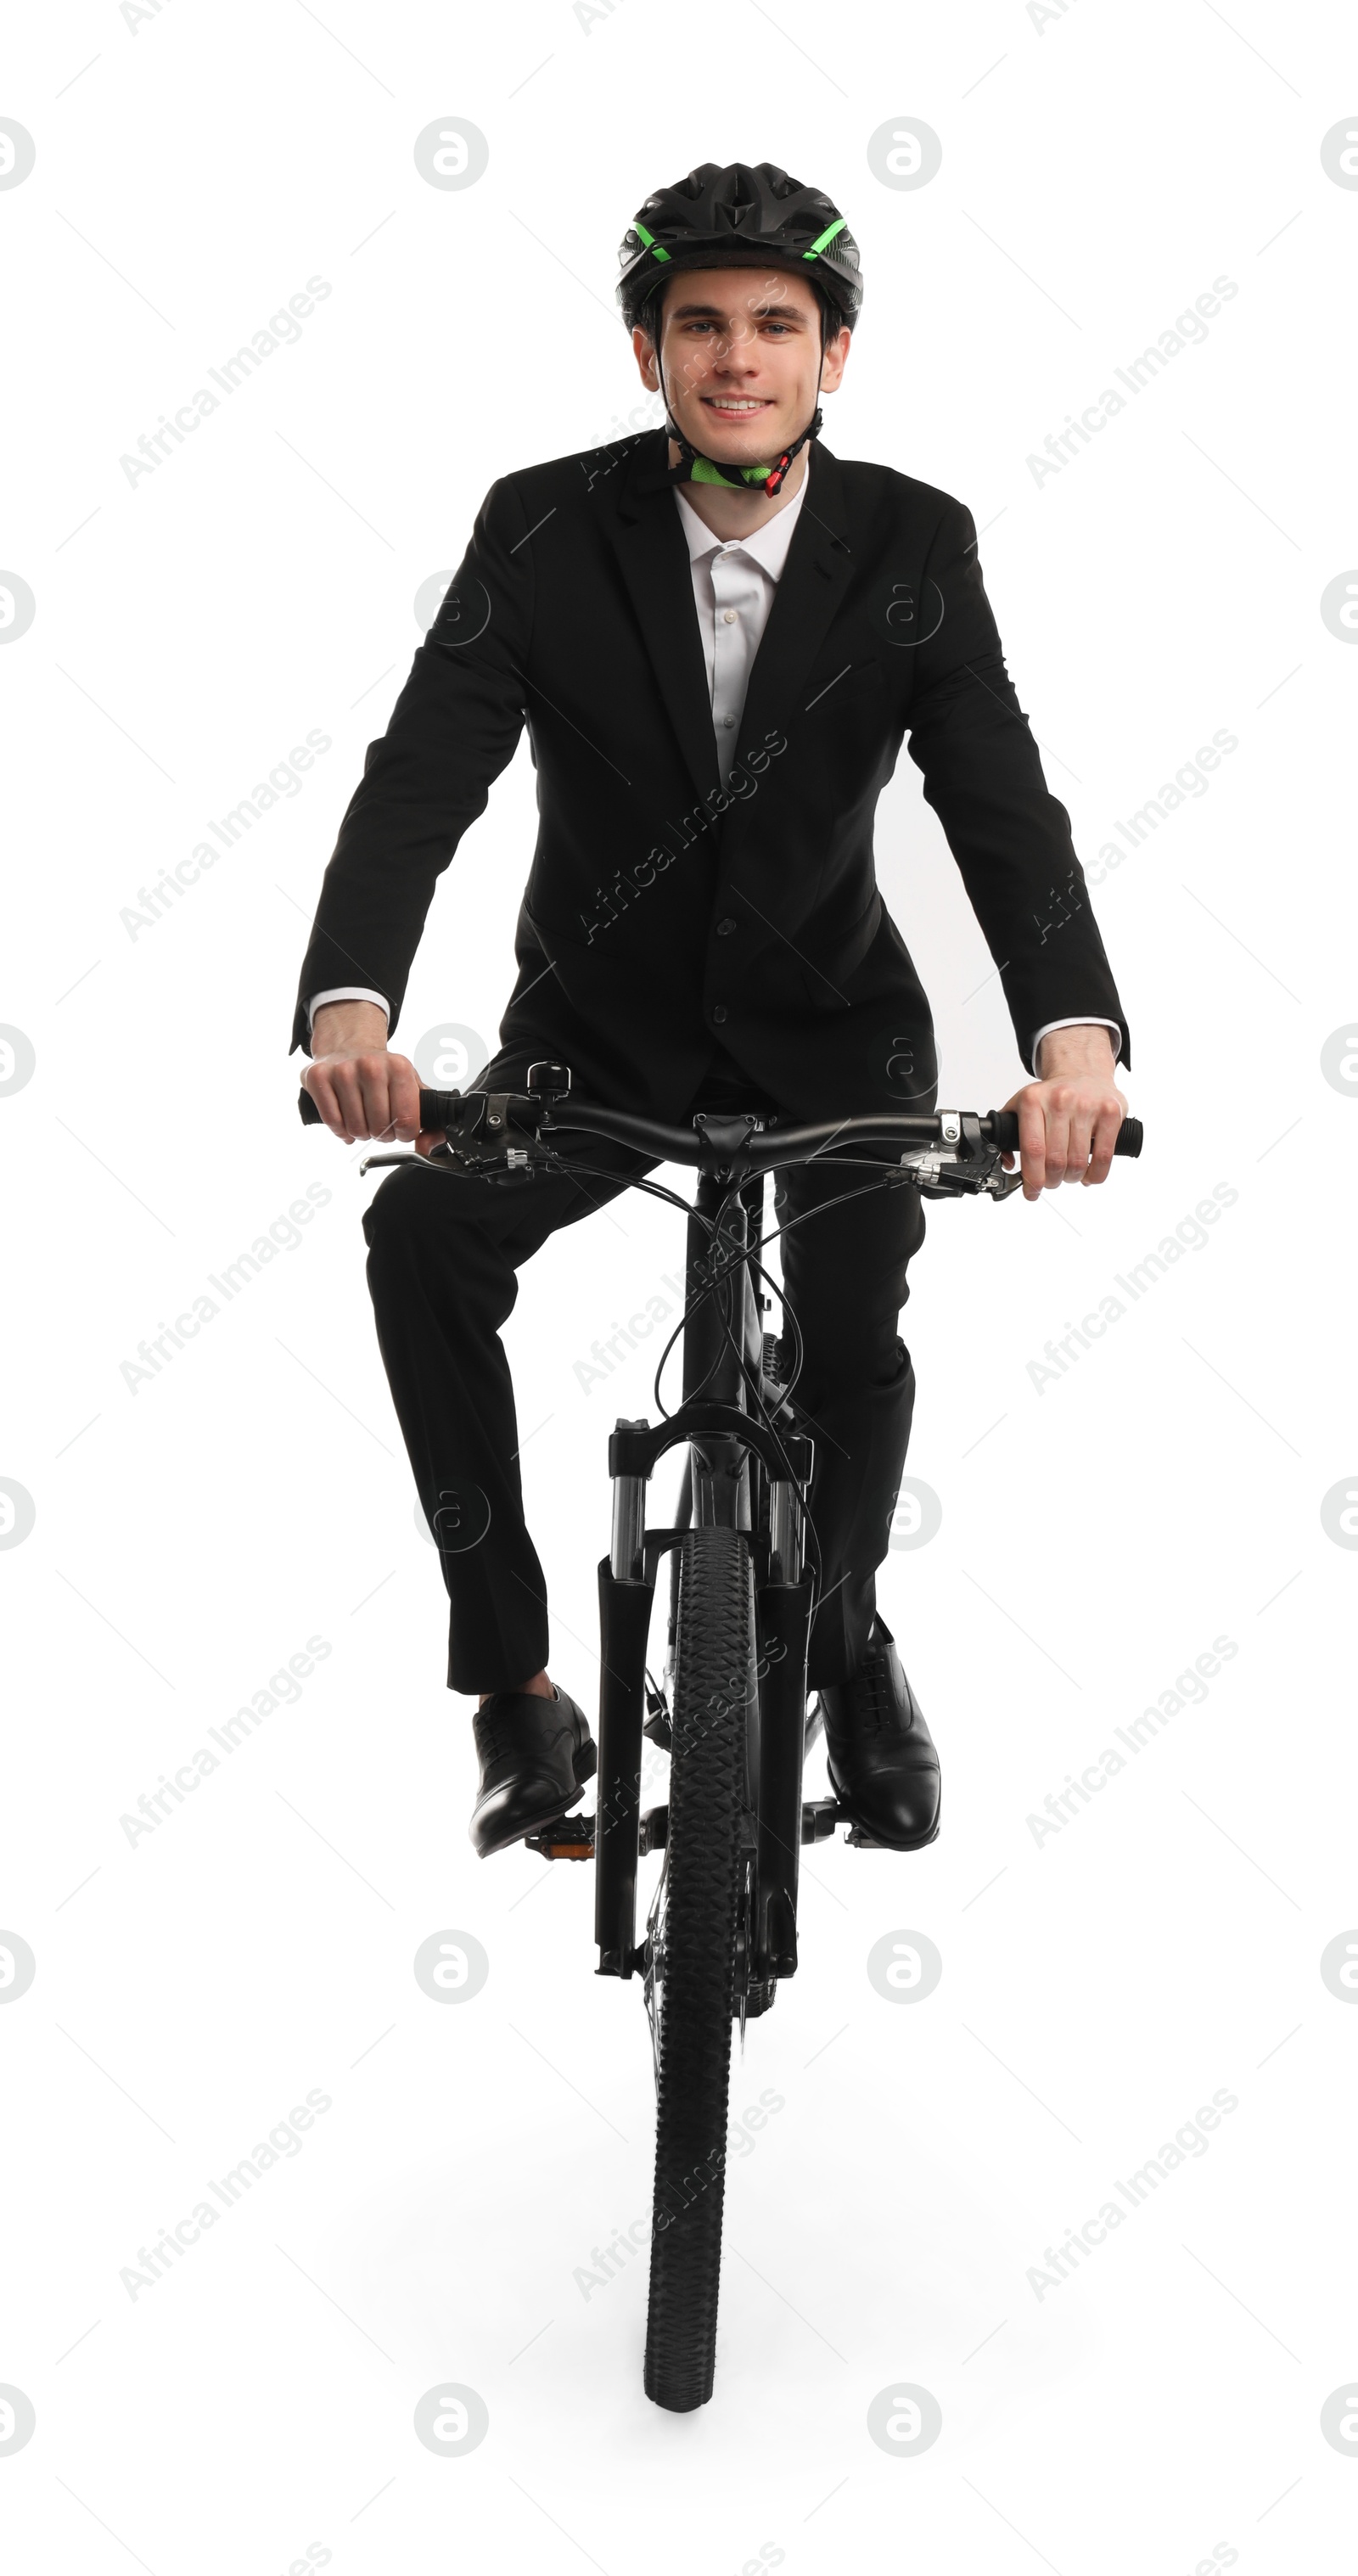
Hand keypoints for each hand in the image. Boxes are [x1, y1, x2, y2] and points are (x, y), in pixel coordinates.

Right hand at [302, 1001, 438, 1152]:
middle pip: (380, 1127)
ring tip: (362, 1120)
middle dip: (381, 1134)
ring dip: (360, 1133)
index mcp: (399, 1068)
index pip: (407, 1121)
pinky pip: (333, 1122)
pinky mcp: (318, 1077)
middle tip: (379, 1124)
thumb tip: (428, 1146)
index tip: (400, 1129)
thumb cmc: (381, 1072)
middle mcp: (371, 1066)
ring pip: (355, 1128)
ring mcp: (343, 1071)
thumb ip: (427, 1116)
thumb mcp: (410, 1084)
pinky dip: (340, 1131)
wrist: (347, 1046)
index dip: (404, 1134)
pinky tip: (345, 1122)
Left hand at [1002, 1026, 1126, 1199]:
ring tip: (1068, 1176)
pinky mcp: (1111, 1113)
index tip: (1031, 1192)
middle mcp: (1060, 1100)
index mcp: (1033, 1100)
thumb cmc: (1052, 1096)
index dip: (1032, 1178)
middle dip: (1051, 1180)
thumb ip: (1006, 1133)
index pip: (1033, 1149)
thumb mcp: (1022, 1105)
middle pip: (1055, 1160)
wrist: (1083, 1071)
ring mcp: (1087, 1106)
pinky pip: (1103, 1157)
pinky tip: (1087, 1175)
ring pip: (1078, 1162)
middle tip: (1050, 1182)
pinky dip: (1094, 1175)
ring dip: (1071, 1178)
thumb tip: (1007, 1164)